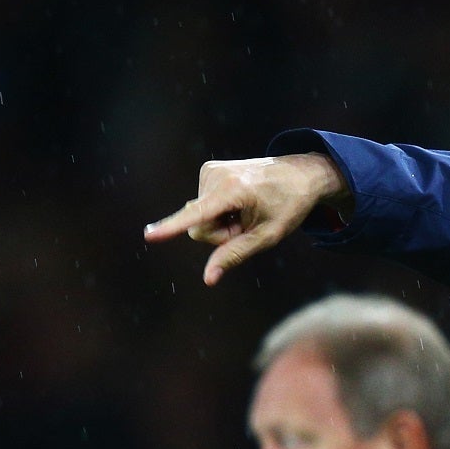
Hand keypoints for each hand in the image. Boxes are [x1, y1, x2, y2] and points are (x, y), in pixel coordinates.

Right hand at [143, 153, 350, 285]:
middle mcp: (216, 176)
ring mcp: (210, 170)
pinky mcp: (208, 170)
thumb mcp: (267, 236)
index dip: (171, 228)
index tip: (149, 236)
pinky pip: (202, 205)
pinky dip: (220, 210)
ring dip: (222, 222)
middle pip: (199, 228)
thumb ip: (234, 255)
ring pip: (198, 217)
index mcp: (234, 191)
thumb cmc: (288, 207)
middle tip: (248, 223)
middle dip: (220, 234)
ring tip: (247, 209)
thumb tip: (208, 279)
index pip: (197, 215)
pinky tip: (240, 202)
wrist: (300, 174)